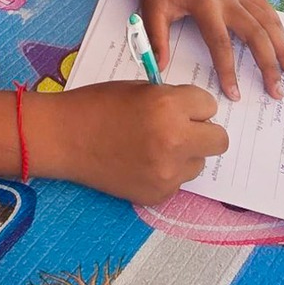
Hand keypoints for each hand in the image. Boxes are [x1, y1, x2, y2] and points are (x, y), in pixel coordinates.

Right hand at [37, 82, 229, 204]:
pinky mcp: (158, 194)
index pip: (209, 106)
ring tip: (153, 147)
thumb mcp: (140, 89)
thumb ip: (172, 100)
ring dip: (185, 155)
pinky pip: (179, 182)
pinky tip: (141, 164)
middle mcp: (175, 140)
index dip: (194, 106)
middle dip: (203, 133)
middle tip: (182, 130)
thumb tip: (197, 115)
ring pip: (199, 163)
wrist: (64, 138)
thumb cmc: (97, 106)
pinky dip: (166, 173)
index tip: (180, 108)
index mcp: (169, 106)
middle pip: (219, 141)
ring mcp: (168, 172)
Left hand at [136, 0, 283, 100]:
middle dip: (269, 64)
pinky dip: (278, 27)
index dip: (228, 71)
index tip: (235, 95)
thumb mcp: (152, 12)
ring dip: (283, 47)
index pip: (221, 43)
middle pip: (256, 33)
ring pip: (268, 21)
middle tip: (277, 91)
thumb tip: (160, 71)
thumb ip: (157, 41)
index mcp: (204, 4)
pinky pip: (265, 9)